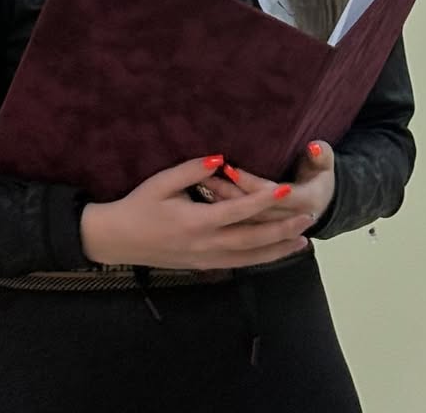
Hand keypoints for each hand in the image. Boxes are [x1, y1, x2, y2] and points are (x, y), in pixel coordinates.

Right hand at [79, 156, 312, 271]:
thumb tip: (220, 159)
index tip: (285, 190)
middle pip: (250, 240)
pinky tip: (275, 254)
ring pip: (248, 258)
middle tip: (307, 218)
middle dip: (281, 230)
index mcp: (194, 222)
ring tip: (302, 241)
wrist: (117, 240)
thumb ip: (192, 170)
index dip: (262, 201)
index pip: (236, 212)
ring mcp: (204, 260)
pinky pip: (238, 265)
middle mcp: (204, 245)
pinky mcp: (203, 266)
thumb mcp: (161, 182)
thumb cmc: (138, 205)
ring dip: (277, 250)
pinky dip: (260, 260)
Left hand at [209, 141, 335, 232]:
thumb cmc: (321, 178)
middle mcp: (289, 219)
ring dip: (225, 204)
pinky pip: (242, 228)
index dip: (251, 183)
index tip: (229, 168)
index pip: (273, 194)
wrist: (320, 206)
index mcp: (305, 201)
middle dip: (230, 194)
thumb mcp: (325, 163)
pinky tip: (209, 199)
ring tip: (204, 185)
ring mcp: (274, 231)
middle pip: (254, 210)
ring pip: (245, 221)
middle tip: (205, 176)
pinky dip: (226, 214)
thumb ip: (321, 154)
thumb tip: (313, 145)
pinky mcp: (263, 235)